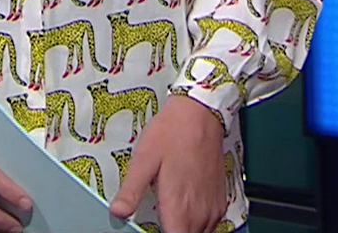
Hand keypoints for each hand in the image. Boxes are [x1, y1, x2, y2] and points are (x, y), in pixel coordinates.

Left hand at [109, 93, 227, 232]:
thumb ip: (131, 191)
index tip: (149, 230)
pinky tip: (183, 212)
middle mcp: (199, 213)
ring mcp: (212, 209)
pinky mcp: (219, 202)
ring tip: (168, 217)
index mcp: (179, 207)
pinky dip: (196, 225)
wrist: (200, 116)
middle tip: (158, 219)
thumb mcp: (143, 161)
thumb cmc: (171, 134)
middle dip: (170, 232)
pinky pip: (210, 225)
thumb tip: (118, 212)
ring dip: (183, 229)